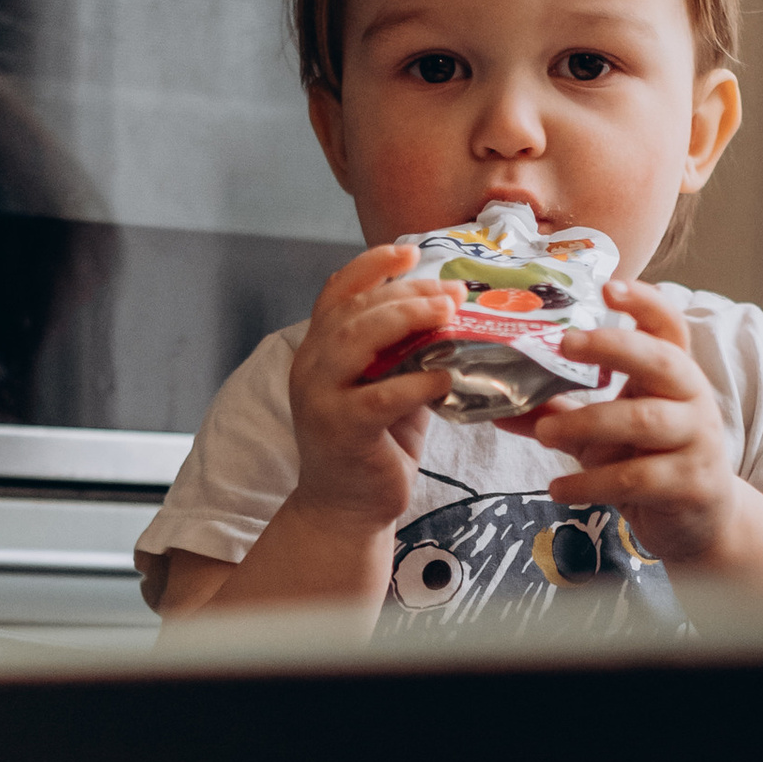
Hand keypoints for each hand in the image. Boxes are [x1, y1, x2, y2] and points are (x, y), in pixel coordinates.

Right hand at [284, 240, 456, 528]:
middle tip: (451, 293)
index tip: (411, 252)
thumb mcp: (390, 388)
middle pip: (354, 309)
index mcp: (320, 349)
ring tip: (448, 316)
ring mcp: (320, 398)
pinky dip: (415, 384)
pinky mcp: (341, 431)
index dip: (371, 265)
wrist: (346, 509)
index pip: (337, 291)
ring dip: (406, 321)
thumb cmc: (373, 446)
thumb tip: (451, 318)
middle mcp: (311, 367)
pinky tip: (444, 380)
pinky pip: (380, 397)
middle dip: (406, 293)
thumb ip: (405, 354)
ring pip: (356, 341)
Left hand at [518, 279, 744, 566]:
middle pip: (661, 361)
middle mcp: (693, 399)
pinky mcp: (691, 484)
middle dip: (614, 347)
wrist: (701, 522)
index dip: (644, 303)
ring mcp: (697, 441)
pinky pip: (636, 478)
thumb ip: (558, 415)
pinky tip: (558, 489)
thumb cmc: (648, 464)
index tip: (609, 288)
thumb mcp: (603, 436)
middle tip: (564, 342)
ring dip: (588, 423)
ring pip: (643, 421)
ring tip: (544, 434)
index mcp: (674, 375)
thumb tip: (495, 406)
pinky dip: (591, 483)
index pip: (669, 327)